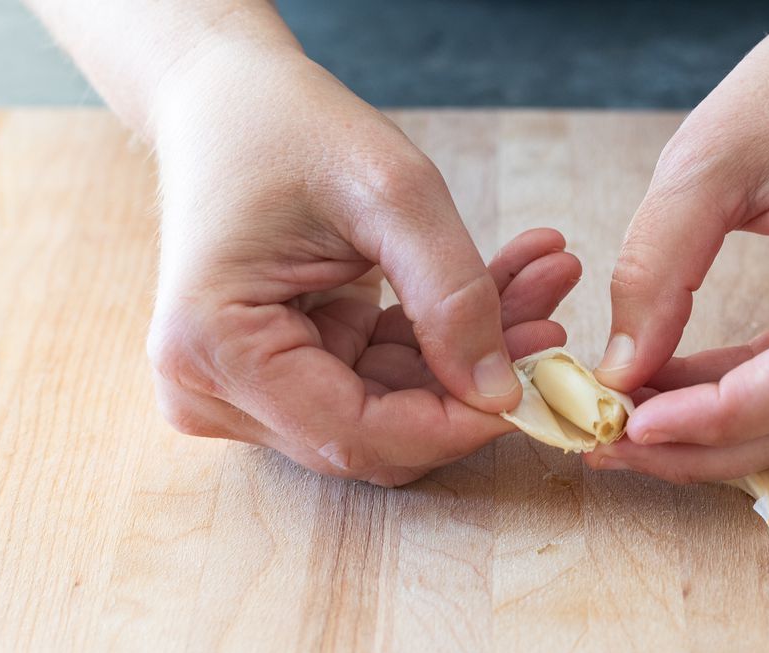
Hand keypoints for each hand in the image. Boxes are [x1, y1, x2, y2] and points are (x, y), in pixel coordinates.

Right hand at [145, 41, 579, 485]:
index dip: (455, 426)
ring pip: (387, 414)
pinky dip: (440, 343)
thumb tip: (503, 394)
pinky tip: (506, 289)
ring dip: (468, 361)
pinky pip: (377, 384)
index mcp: (218, 349)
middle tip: (553, 324)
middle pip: (373, 437)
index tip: (537, 386)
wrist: (225, 100)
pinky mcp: (277, 377)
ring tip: (541, 285)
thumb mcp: (391, 192)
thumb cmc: (287, 126)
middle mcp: (215, 390)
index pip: (357, 435)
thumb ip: (452, 295)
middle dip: (471, 388)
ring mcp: (241, 391)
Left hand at [587, 10, 768, 482]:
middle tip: (612, 445)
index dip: (720, 414)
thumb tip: (622, 372)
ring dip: (720, 433)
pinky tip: (673, 398)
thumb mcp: (709, 154)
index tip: (632, 424)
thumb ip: (659, 263)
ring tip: (629, 424)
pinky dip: (743, 403)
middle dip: (708, 443)